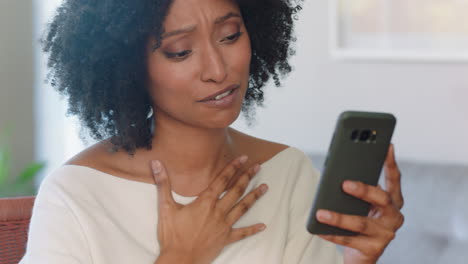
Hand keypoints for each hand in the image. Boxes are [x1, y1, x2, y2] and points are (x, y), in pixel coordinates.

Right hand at [151, 156, 267, 263]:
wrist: (179, 260)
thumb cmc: (172, 236)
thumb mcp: (165, 207)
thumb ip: (162, 184)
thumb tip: (156, 164)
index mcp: (205, 202)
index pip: (221, 180)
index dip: (233, 167)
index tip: (243, 158)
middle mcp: (217, 211)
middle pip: (236, 191)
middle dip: (247, 177)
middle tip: (258, 167)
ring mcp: (223, 226)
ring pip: (243, 208)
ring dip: (254, 197)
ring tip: (266, 187)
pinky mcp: (225, 239)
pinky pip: (242, 233)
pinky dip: (252, 229)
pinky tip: (263, 226)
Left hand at [316, 144, 404, 263]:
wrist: (362, 252)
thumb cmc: (360, 219)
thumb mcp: (361, 203)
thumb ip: (357, 189)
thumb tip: (337, 176)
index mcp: (392, 201)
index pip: (394, 179)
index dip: (391, 162)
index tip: (386, 146)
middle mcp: (394, 216)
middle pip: (381, 199)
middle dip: (363, 190)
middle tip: (344, 184)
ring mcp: (385, 234)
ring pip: (361, 223)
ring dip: (339, 218)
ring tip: (321, 213)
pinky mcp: (374, 249)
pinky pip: (350, 240)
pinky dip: (332, 234)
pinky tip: (319, 229)